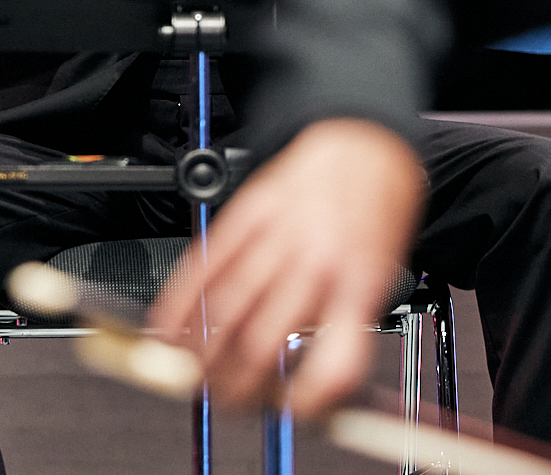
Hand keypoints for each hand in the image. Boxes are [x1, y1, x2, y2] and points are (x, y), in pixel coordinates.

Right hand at [147, 119, 423, 415]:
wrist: (363, 141)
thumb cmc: (376, 209)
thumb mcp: (382, 275)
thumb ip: (347, 327)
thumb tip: (318, 386)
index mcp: (358, 284)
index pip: (333, 362)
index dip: (308, 399)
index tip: (293, 410)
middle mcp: (316, 261)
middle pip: (264, 342)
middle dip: (239, 383)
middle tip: (230, 398)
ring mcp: (277, 235)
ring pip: (227, 307)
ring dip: (203, 351)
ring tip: (194, 375)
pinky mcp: (248, 211)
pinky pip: (206, 262)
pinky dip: (181, 300)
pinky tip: (169, 323)